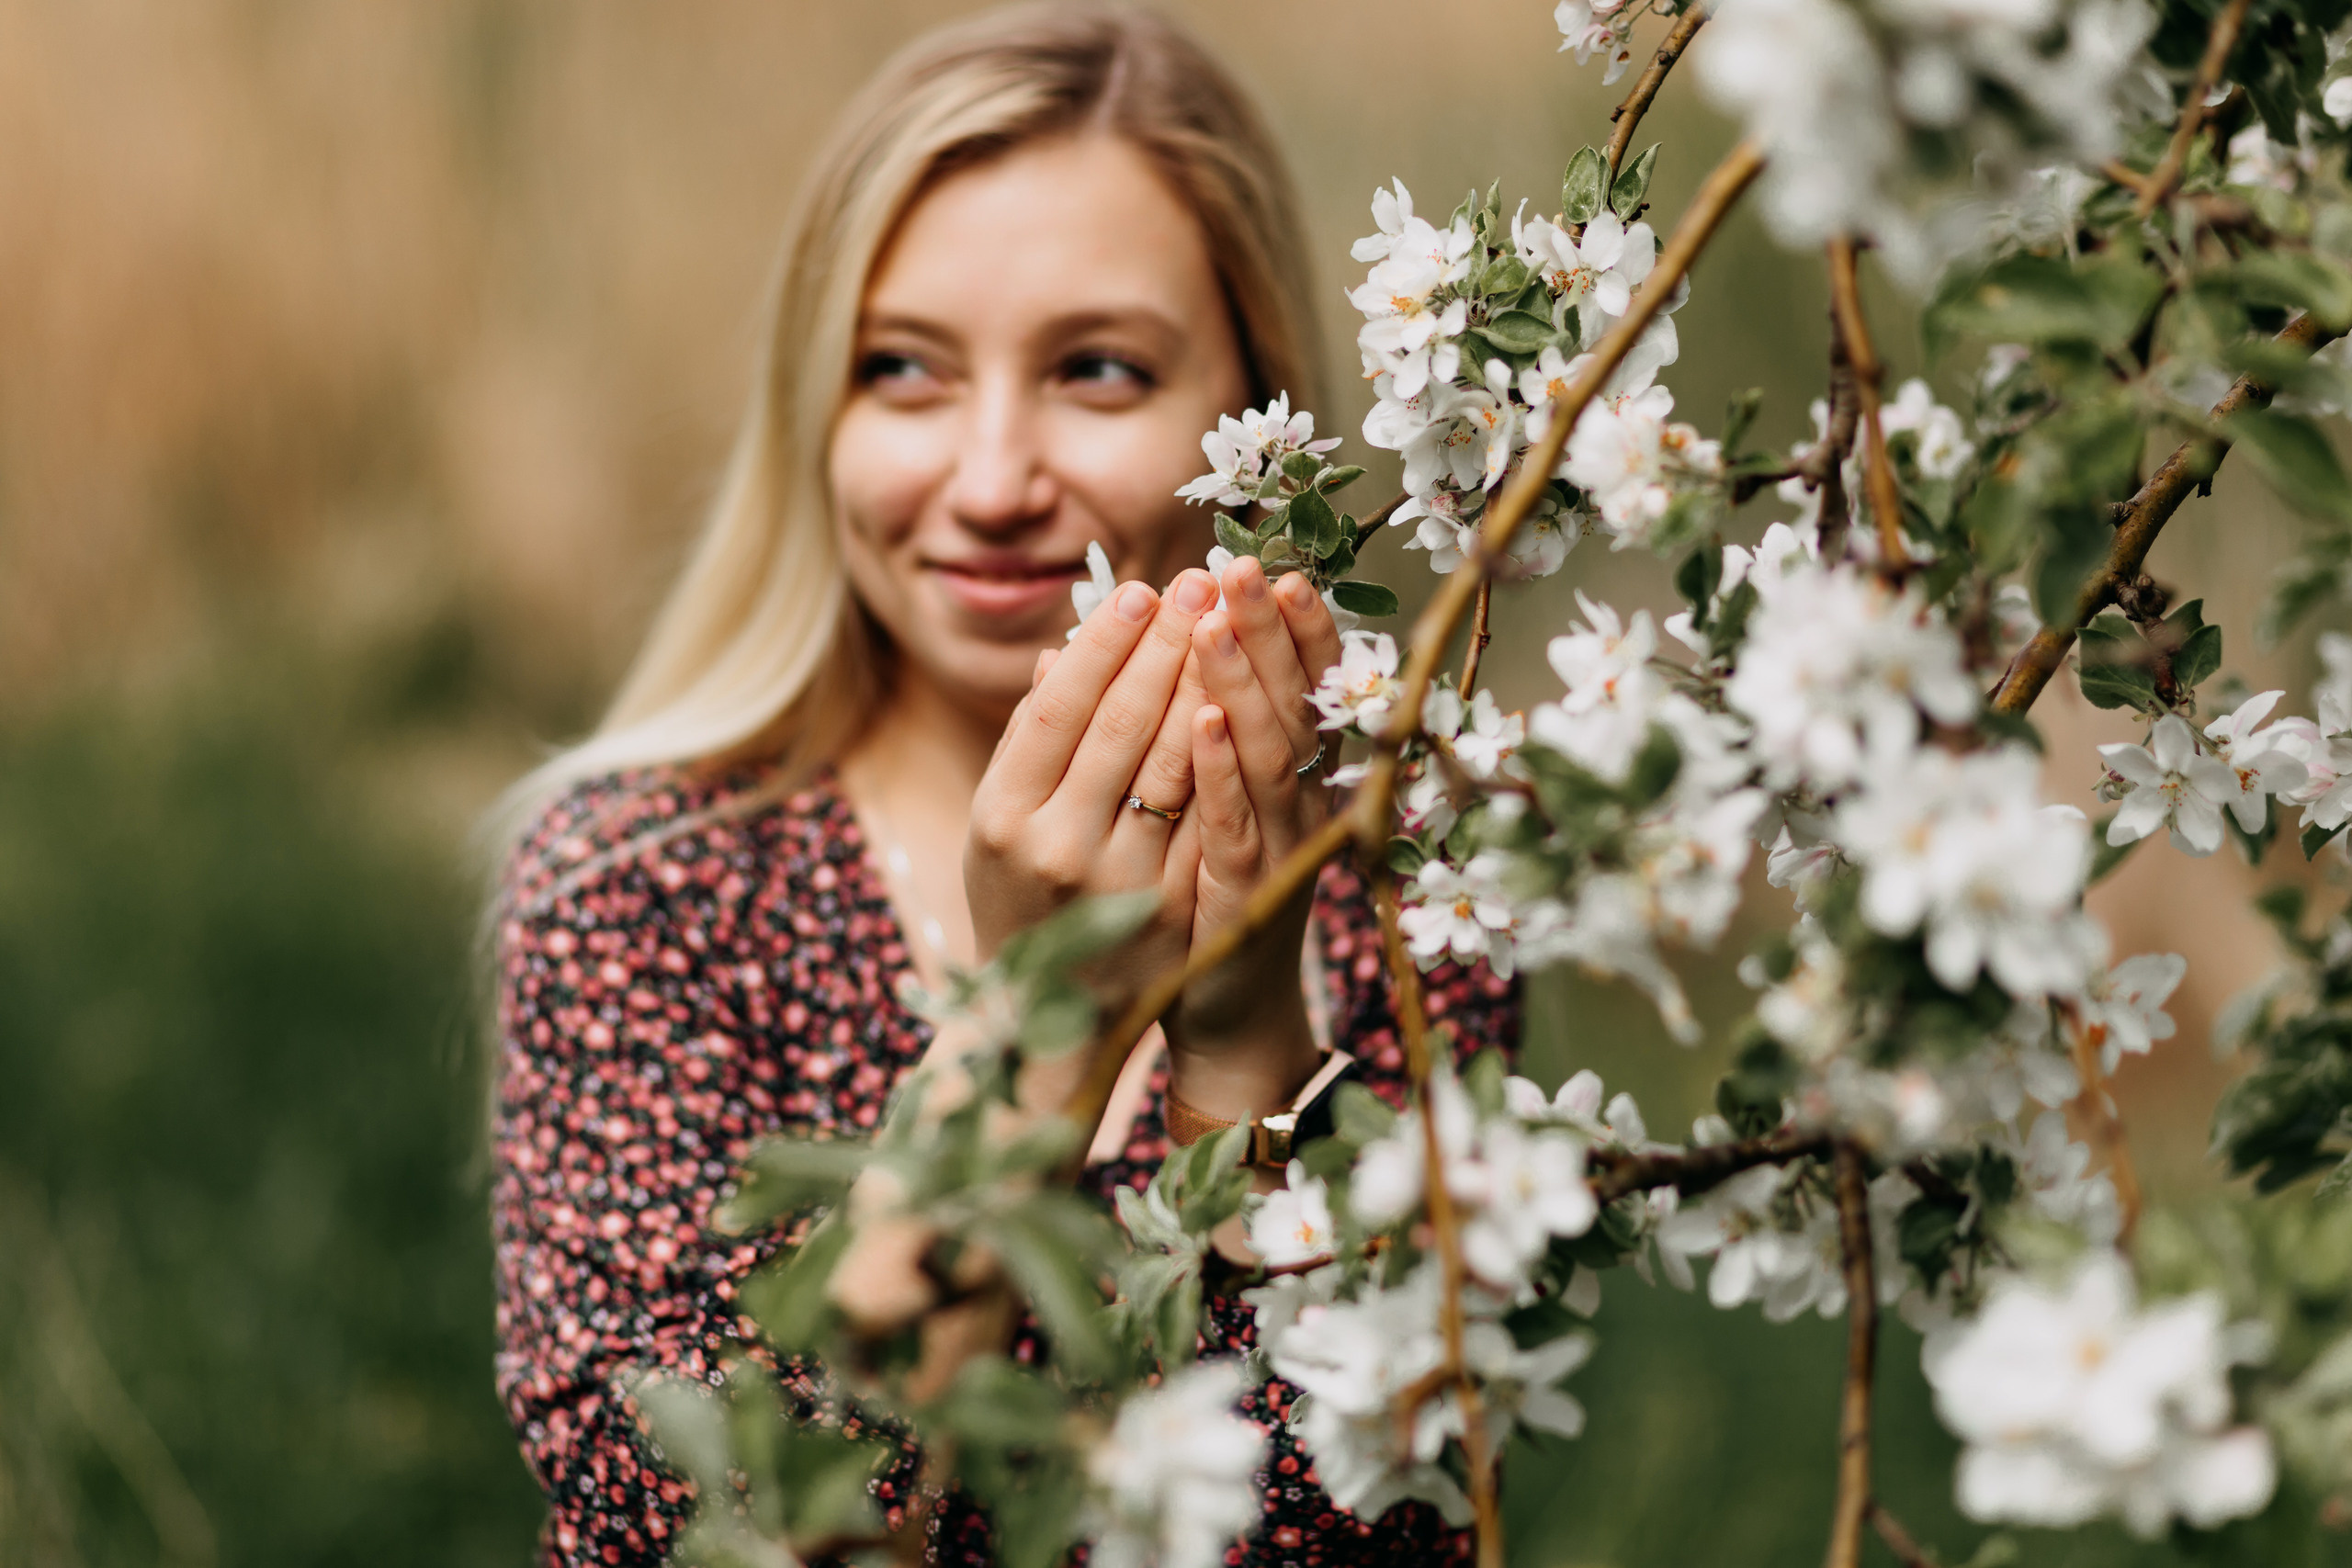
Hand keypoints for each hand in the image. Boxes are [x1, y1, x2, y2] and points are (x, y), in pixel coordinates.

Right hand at [964, 566, 1222, 987]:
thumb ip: (1031, 738)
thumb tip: (1063, 648)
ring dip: (1205, 681)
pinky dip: (1228, 754)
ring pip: (1172, 762)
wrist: (1050, 1021)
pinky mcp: (1170, 908)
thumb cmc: (1022, 896)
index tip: (1139, 589)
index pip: (1057, 708)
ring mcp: (1116, 882)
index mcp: (1001, 815)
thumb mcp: (1003, 821)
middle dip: (1164, 644)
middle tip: (1199, 580)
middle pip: (1119, 724)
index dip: (1101, 644)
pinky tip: (1247, 703)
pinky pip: (1207, 815)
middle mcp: (1055, 846)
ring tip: (1229, 622)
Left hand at [1167, 557, 1343, 1078]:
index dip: (1293, 623)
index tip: (1270, 561)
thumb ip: (1165, 724)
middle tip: (1241, 565)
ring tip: (1218, 620)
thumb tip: (1094, 643)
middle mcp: (1297, 803)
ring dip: (1242, 682)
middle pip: (1289, 699)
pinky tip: (1207, 724)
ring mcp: (1276, 849)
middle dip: (1263, 628)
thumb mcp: (1190, 800)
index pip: (1301, 680)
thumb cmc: (1202, 896)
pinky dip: (1224, 772)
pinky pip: (1236, 825)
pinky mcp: (1245, 895)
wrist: (1225, 1011)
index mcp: (1289, 773)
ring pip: (1269, 751)